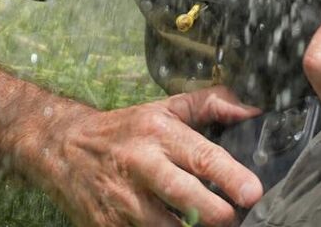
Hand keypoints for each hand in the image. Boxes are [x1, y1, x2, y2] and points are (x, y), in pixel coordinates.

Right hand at [17, 89, 262, 226]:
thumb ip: (212, 104)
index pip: (200, 155)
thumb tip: (254, 108)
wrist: (65, 149)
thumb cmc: (128, 128)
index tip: (253, 192)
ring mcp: (122, 201)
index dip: (229, 175)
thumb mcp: (166, 108)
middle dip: (212, 211)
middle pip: (182, 194)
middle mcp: (141, 165)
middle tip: (234, 218)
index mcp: (159, 132)